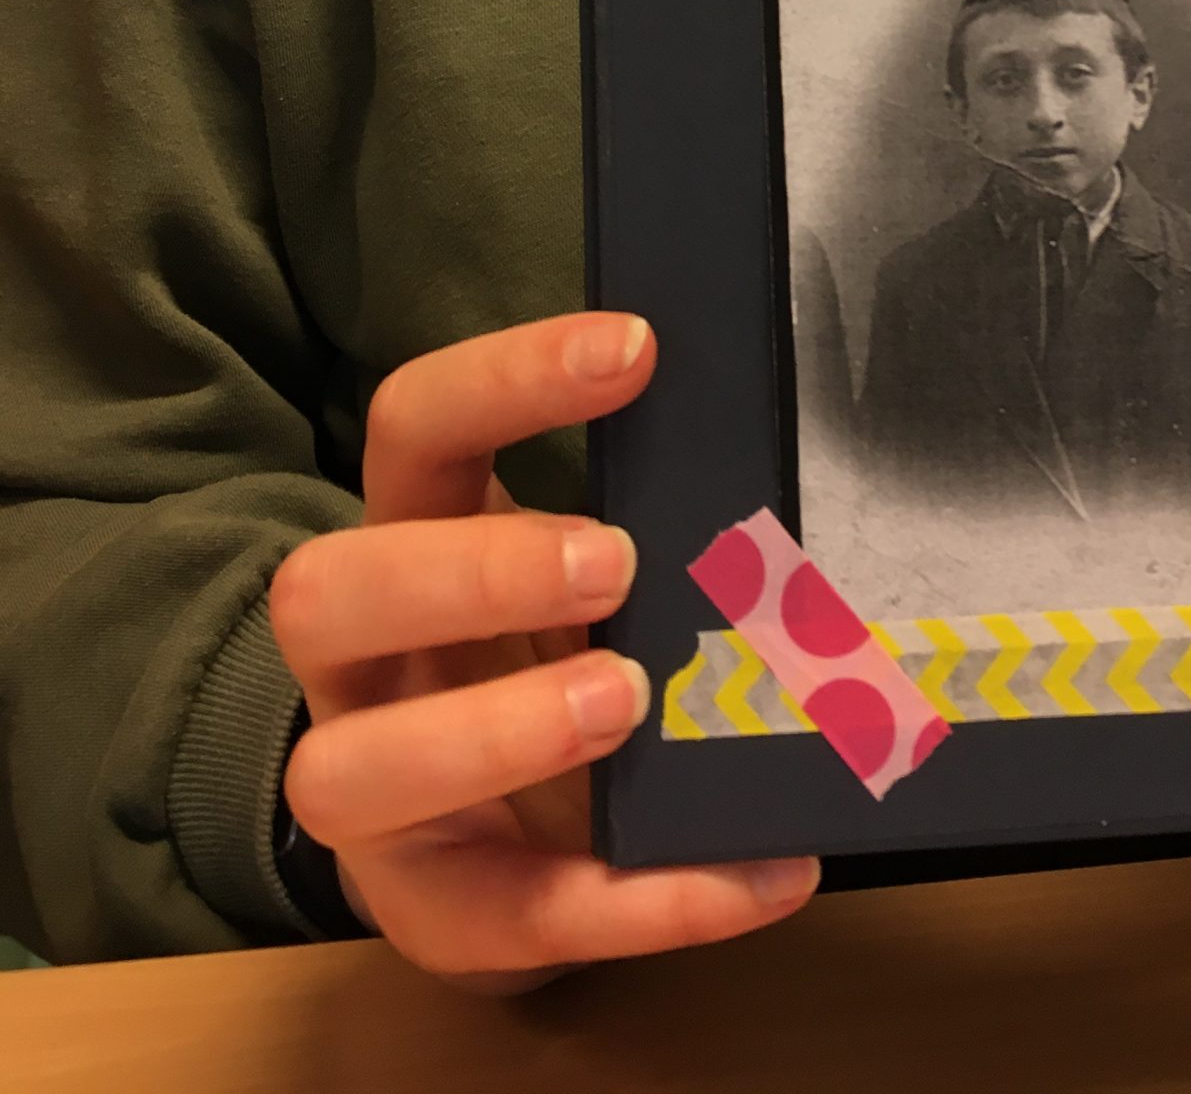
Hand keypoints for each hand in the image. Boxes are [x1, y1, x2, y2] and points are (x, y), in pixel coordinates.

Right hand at [268, 312, 818, 993]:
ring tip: (630, 703)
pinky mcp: (434, 915)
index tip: (636, 347)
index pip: (411, 427)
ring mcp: (373, 798)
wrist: (503, 839)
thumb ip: (650, 514)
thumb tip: (790, 456)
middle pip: (325, 593)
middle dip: (470, 572)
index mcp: (407, 537)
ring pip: (348, 773)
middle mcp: (359, 663)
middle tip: (617, 561)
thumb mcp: (582, 571)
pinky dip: (653, 901)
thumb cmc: (551, 656)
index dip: (504, 379)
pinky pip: (519, 917)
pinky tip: (769, 872)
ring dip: (497, 733)